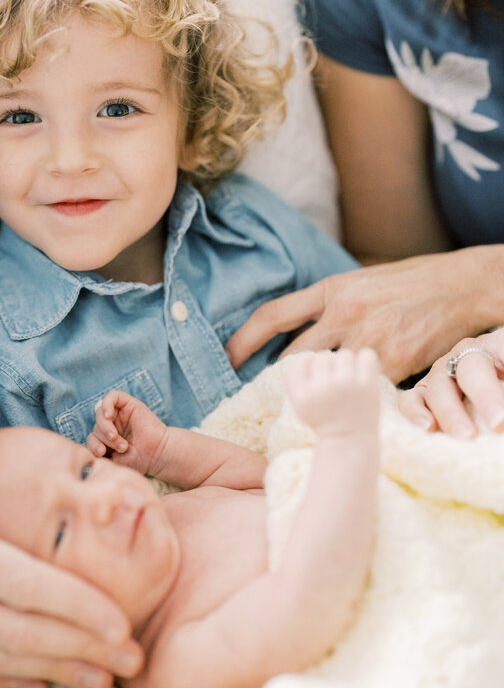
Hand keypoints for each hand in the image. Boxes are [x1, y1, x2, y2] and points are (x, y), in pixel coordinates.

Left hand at [86, 390, 167, 475]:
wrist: (158, 455)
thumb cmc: (138, 461)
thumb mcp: (114, 461)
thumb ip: (98, 454)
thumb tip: (83, 450)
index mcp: (107, 440)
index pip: (90, 438)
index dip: (92, 445)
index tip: (101, 454)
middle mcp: (112, 425)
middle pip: (95, 426)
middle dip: (103, 439)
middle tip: (120, 448)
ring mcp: (120, 414)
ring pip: (100, 413)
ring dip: (105, 428)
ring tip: (119, 440)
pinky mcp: (128, 404)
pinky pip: (112, 396)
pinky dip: (106, 404)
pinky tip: (109, 415)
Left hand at [225, 247, 503, 383]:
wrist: (461, 287)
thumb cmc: (410, 284)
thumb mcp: (361, 282)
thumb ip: (330, 303)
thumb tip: (300, 327)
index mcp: (332, 290)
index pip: (274, 315)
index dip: (244, 339)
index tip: (227, 359)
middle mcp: (344, 314)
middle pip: (293, 357)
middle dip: (277, 380)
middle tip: (263, 397)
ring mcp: (367, 341)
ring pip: (324, 378)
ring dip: (315, 393)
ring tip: (311, 405)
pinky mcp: (392, 364)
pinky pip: (360, 390)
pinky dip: (353, 398)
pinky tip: (351, 406)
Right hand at [284, 349, 380, 437]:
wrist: (349, 438)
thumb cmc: (322, 417)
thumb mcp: (299, 404)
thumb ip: (296, 378)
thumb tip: (308, 353)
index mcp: (302, 396)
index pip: (301, 360)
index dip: (308, 365)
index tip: (315, 378)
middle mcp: (322, 389)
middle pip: (323, 356)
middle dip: (328, 366)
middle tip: (333, 383)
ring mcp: (346, 386)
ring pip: (344, 354)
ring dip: (346, 365)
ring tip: (347, 380)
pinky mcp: (367, 386)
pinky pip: (366, 355)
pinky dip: (365, 361)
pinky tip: (362, 373)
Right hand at [398, 328, 503, 437]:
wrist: (491, 384)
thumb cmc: (503, 387)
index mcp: (498, 345)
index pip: (503, 351)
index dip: (499, 386)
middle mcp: (468, 353)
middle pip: (472, 369)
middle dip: (485, 396)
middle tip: (499, 425)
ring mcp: (442, 371)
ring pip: (439, 386)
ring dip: (451, 412)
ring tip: (466, 436)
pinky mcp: (424, 392)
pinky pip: (412, 398)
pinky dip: (415, 412)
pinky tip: (427, 429)